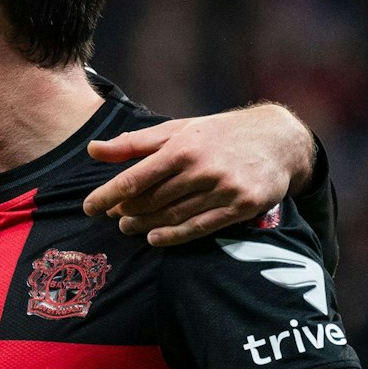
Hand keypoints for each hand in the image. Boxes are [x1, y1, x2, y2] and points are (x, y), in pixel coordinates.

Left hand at [83, 103, 313, 245]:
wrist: (279, 139)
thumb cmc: (218, 134)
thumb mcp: (177, 130)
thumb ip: (134, 144)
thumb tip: (92, 150)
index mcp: (182, 147)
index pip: (134, 178)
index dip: (107, 196)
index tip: (88, 207)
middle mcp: (202, 168)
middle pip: (152, 200)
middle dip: (126, 211)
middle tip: (113, 217)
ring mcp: (224, 189)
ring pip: (173, 216)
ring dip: (145, 225)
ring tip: (128, 227)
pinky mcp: (242, 206)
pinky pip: (201, 227)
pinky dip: (174, 236)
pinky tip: (155, 238)